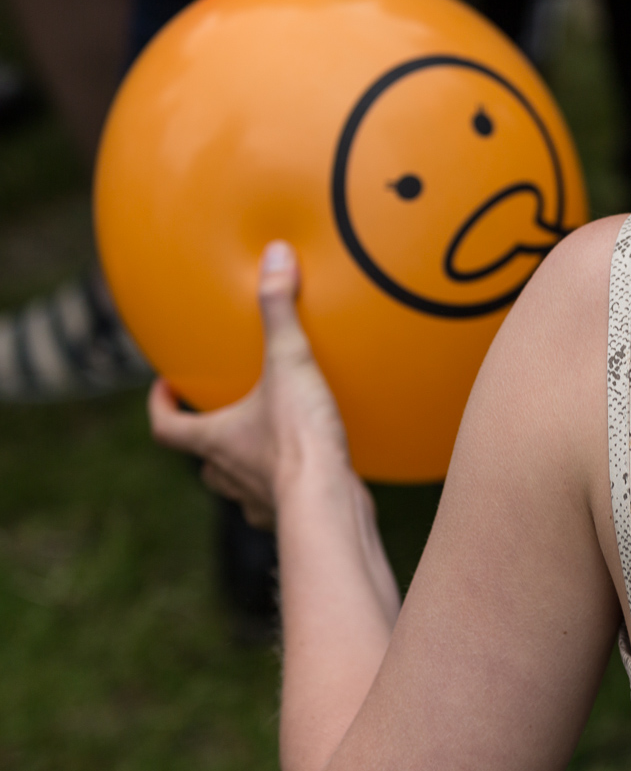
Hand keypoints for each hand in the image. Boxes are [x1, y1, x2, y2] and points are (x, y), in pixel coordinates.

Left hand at [149, 241, 349, 529]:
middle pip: (202, 461)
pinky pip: (279, 503)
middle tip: (224, 416)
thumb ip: (280, 310)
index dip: (161, 407)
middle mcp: (227, 473)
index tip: (166, 389)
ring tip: (267, 447)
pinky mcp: (292, 516)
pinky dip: (285, 489)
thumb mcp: (289, 364)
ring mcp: (258, 500)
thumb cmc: (299, 440)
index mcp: (213, 439)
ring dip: (244, 469)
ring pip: (237, 487)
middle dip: (208, 440)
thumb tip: (276, 254)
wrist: (329, 504)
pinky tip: (311, 474)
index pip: (166, 426)